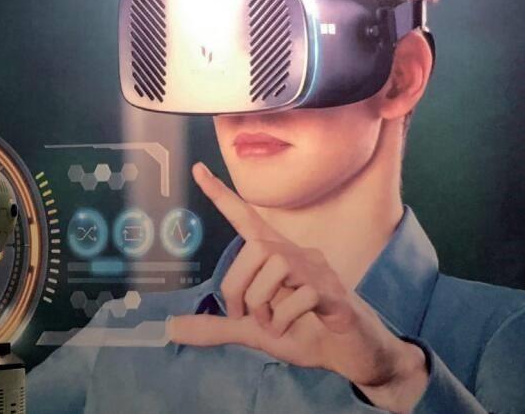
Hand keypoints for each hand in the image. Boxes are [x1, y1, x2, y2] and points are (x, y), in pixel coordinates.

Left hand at [167, 163, 427, 412]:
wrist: (351, 354)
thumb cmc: (304, 333)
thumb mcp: (253, 331)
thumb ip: (217, 327)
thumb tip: (173, 329)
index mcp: (277, 257)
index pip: (246, 218)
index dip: (221, 196)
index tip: (197, 169)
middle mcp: (297, 254)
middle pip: (254, 247)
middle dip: (236, 285)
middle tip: (242, 314)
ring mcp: (318, 271)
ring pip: (275, 266)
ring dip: (260, 303)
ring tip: (269, 324)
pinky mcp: (334, 293)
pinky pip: (300, 295)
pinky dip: (282, 319)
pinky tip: (286, 329)